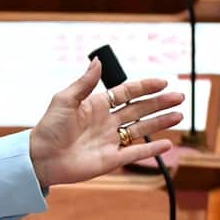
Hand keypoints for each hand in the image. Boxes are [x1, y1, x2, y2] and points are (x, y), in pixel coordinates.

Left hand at [29, 58, 184, 187]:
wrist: (40, 157)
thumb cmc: (49, 127)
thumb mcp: (64, 99)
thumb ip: (84, 82)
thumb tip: (98, 60)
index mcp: (96, 105)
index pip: (126, 93)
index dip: (144, 87)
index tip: (162, 81)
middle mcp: (106, 121)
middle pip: (139, 109)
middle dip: (159, 103)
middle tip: (179, 97)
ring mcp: (110, 140)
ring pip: (142, 129)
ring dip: (160, 122)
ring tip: (179, 115)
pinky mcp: (111, 159)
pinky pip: (135, 153)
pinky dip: (152, 149)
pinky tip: (168, 143)